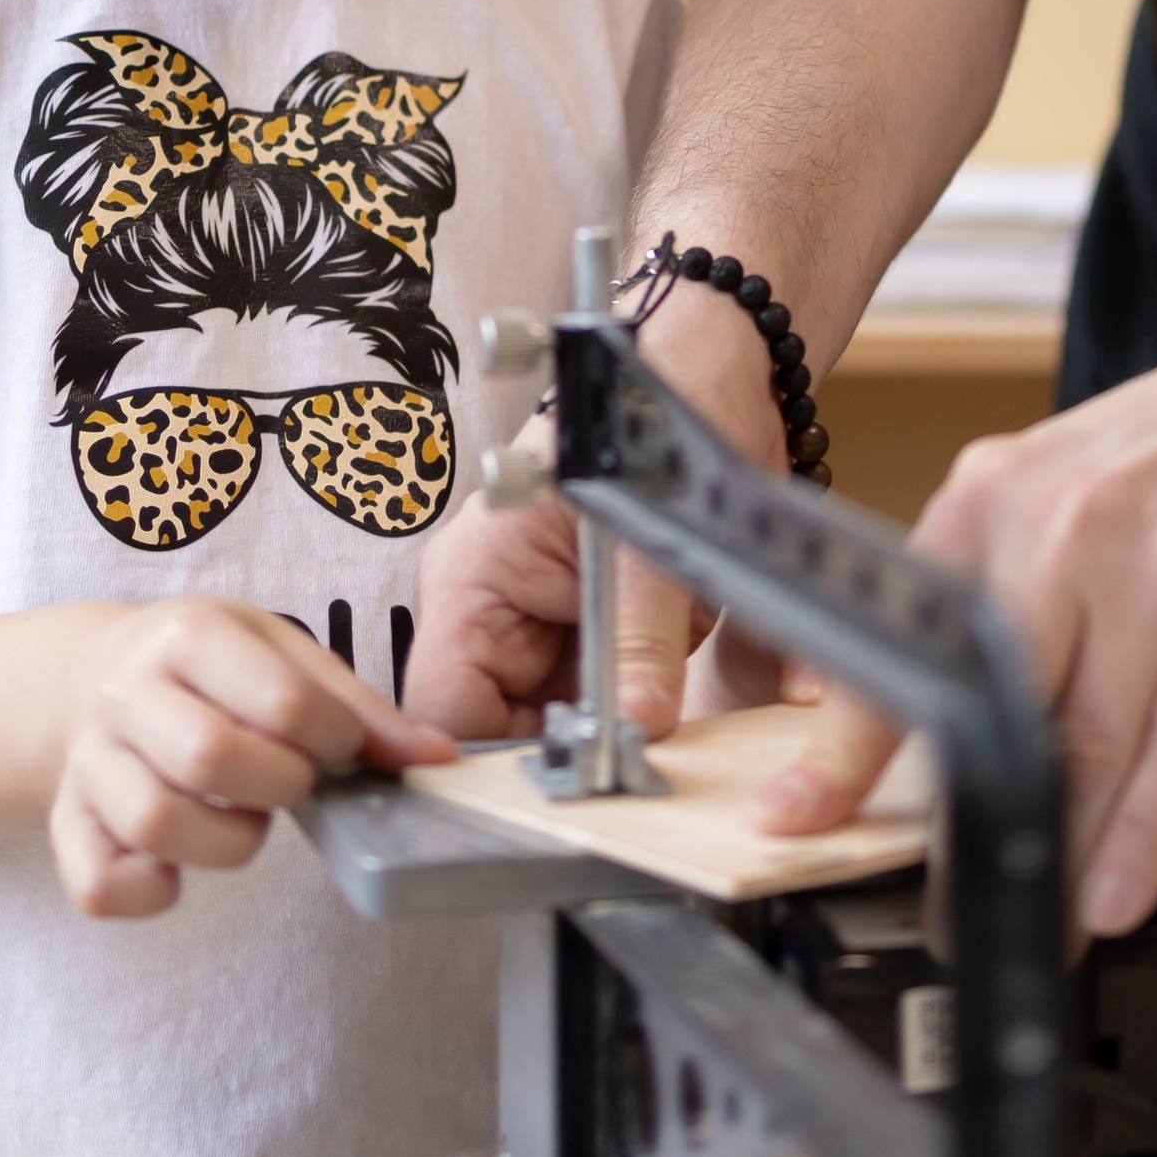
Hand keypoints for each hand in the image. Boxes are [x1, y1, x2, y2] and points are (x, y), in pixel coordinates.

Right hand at [49, 601, 451, 919]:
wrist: (88, 678)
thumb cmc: (207, 667)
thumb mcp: (281, 652)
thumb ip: (357, 706)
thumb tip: (437, 758)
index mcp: (188, 636)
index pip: (281, 700)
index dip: (335, 739)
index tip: (341, 746)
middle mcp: (127, 694)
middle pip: (210, 758)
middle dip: (280, 786)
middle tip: (290, 780)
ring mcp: (89, 763)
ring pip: (154, 823)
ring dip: (226, 840)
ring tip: (243, 817)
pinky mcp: (67, 825)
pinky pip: (99, 885)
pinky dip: (150, 890)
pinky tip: (180, 865)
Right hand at [409, 295, 790, 743]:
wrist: (710, 368)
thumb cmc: (651, 408)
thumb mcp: (649, 528)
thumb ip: (644, 632)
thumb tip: (640, 724)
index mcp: (474, 578)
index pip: (446, 705)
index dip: (489, 760)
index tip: (562, 788)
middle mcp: (496, 609)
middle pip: (498, 728)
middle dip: (562, 757)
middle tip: (627, 778)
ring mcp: (545, 623)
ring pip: (558, 724)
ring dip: (609, 737)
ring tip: (659, 743)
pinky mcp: (596, 631)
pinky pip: (608, 697)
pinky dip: (644, 709)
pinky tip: (680, 711)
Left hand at [760, 275, 1156, 938]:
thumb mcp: (1065, 485)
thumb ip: (1000, 586)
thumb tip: (937, 721)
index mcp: (998, 497)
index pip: (903, 639)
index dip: (847, 745)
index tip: (795, 816)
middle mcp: (1067, 528)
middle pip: (989, 706)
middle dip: (959, 827)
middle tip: (942, 914)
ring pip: (1087, 745)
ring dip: (1058, 855)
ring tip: (1038, 927)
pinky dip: (1147, 834)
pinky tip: (1120, 894)